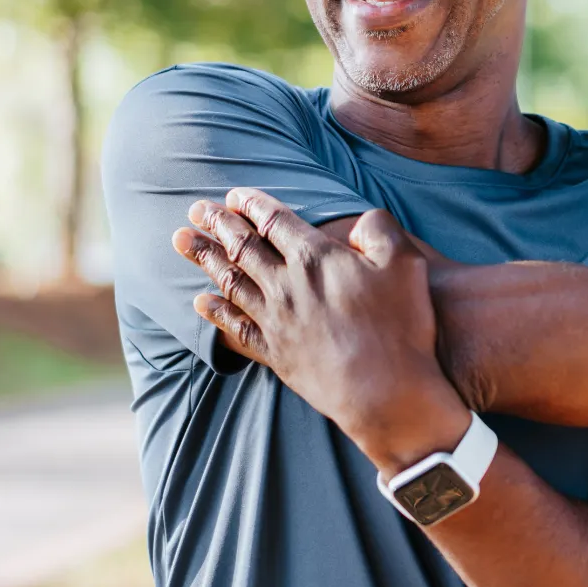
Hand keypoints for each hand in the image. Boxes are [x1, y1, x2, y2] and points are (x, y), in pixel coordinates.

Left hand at [171, 188, 468, 476]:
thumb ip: (380, 230)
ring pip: (230, 282)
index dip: (252, 204)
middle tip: (197, 208)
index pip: (274, 221)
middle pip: (242, 247)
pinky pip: (236, 328)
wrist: (385, 392)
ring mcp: (276, 321)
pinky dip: (215, 313)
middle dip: (218, 223)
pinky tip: (201, 302)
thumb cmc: (400, 326)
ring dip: (204, 258)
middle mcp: (286, 286)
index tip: (235, 194)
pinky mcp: (276, 354)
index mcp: (315, 258)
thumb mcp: (405, 263)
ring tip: (182, 240)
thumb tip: (361, 222)